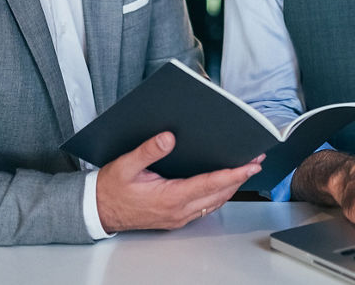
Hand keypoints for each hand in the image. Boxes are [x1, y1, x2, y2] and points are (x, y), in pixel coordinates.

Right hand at [95, 131, 262, 233]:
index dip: (233, 174)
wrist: (98, 211)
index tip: (250, 164)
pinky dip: (218, 194)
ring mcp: (178, 217)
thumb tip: (168, 137)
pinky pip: (205, 207)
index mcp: (169, 197)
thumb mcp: (125, 165)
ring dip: (231, 186)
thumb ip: (148, 151)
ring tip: (245, 168)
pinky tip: (223, 183)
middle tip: (256, 160)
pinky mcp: (176, 218)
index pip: (210, 184)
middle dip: (240, 177)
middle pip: (219, 194)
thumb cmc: (111, 189)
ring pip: (214, 202)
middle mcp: (178, 211)